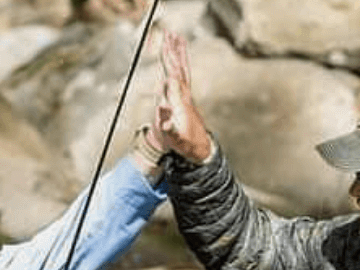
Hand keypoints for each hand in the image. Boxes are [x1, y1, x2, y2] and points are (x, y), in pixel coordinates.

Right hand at [150, 30, 213, 162]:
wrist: (197, 147)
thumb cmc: (183, 142)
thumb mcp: (174, 136)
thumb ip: (168, 123)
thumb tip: (162, 108)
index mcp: (180, 101)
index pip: (173, 77)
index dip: (170, 62)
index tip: (166, 47)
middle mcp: (184, 94)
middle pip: (178, 67)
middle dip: (173, 50)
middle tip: (169, 33)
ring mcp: (186, 94)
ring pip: (182, 67)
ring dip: (178, 51)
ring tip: (175, 35)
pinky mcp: (184, 95)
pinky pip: (183, 72)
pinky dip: (180, 60)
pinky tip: (178, 53)